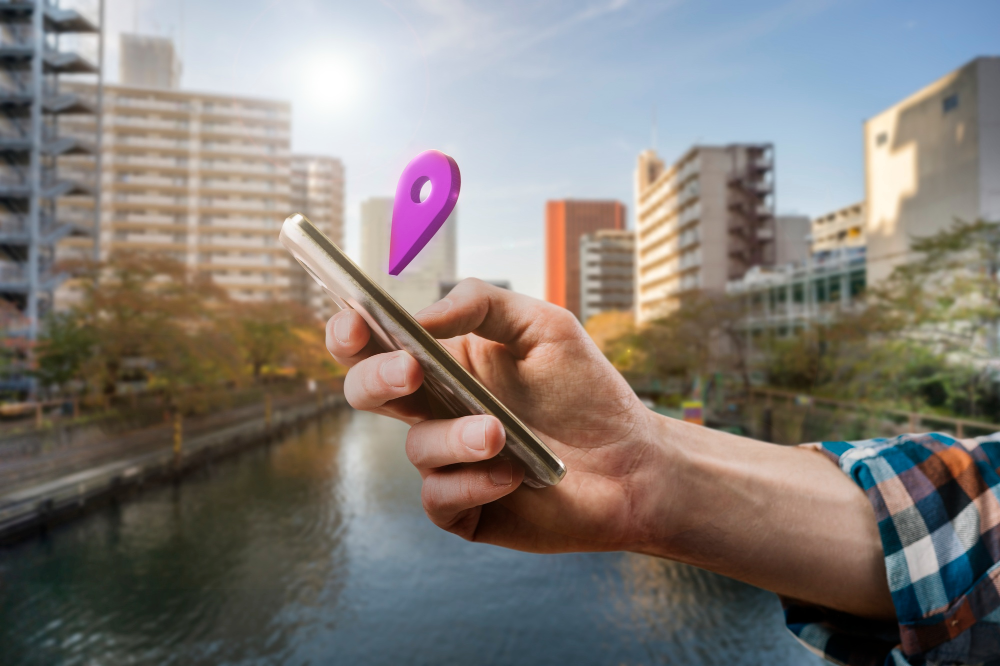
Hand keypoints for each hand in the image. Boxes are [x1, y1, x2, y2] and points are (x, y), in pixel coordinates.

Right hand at [325, 279, 670, 552]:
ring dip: (455, 436)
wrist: (633, 461)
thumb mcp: (543, 325)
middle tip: (412, 369)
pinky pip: (438, 498)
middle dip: (378, 378)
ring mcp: (447, 461)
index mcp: (443, 364)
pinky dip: (472, 483)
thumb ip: (482, 303)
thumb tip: (421, 318)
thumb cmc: (586, 390)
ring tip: (500, 432)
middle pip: (365, 393)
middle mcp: (435, 411)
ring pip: (416, 448)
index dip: (350, 331)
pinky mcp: (464, 508)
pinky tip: (512, 475)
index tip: (355, 319)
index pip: (375, 344)